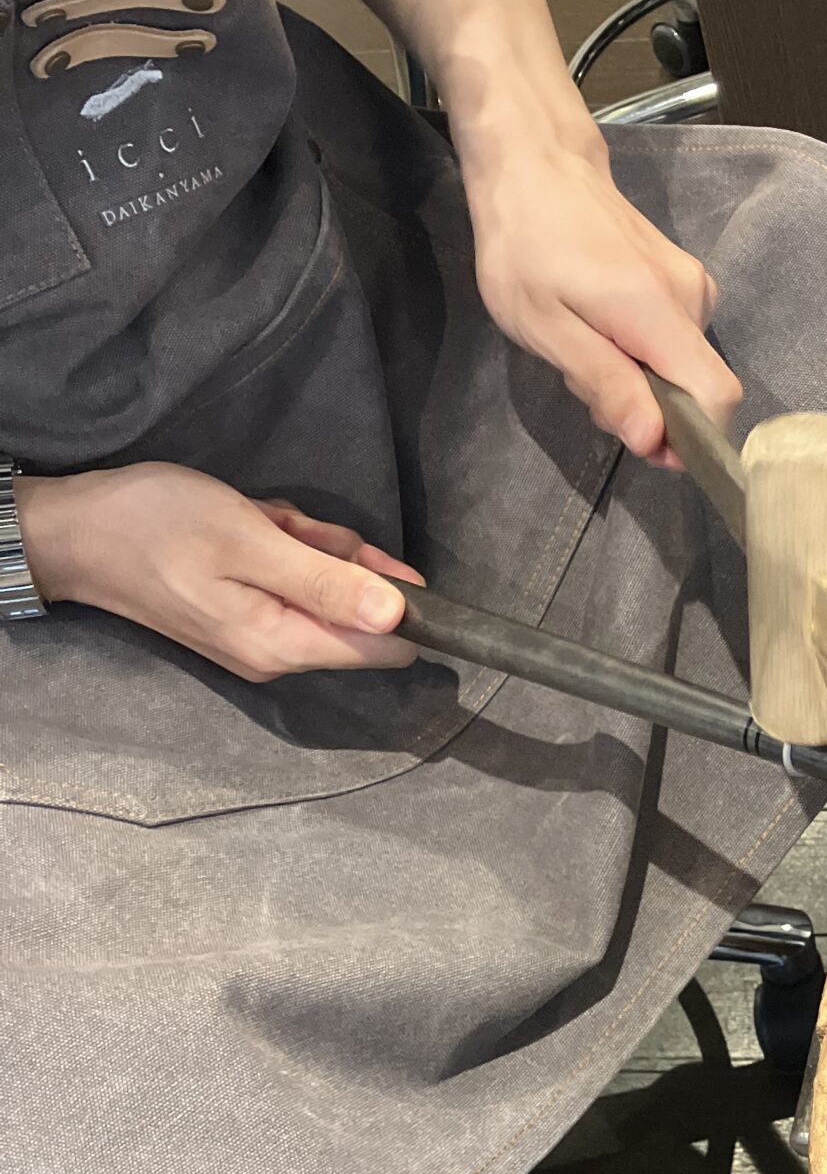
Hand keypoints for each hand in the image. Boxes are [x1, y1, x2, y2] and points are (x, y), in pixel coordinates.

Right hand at [16, 464, 421, 681]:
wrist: (75, 530)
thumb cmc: (156, 526)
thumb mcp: (248, 541)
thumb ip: (325, 582)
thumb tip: (400, 618)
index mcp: (281, 645)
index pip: (385, 648)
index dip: (405, 606)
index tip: (383, 560)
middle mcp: (276, 652)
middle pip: (359, 611)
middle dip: (340, 558)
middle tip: (290, 527)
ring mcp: (260, 631)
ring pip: (326, 583)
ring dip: (308, 543)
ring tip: (259, 521)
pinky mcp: (246, 608)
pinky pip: (294, 575)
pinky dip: (285, 541)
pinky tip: (252, 523)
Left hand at [465, 134, 739, 461]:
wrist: (538, 166)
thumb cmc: (525, 244)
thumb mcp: (545, 326)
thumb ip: (605, 383)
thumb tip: (653, 440)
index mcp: (659, 310)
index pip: (717, 396)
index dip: (690, 437)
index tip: (642, 443)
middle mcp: (693, 298)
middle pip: (697, 389)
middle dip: (649, 408)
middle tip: (583, 377)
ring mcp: (694, 286)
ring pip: (684, 369)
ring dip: (639, 379)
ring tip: (584, 341)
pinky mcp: (687, 281)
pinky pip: (677, 343)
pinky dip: (643, 353)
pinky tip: (600, 326)